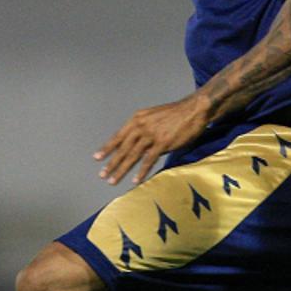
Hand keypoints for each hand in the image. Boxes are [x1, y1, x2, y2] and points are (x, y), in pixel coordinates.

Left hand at [96, 94, 210, 184]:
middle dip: (111, 163)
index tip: (97, 158)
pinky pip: (148, 160)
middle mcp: (141, 126)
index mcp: (137, 119)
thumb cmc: (175, 114)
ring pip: (132, 155)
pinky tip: (134, 180)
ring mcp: (151, 135)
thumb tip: (136, 145)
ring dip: (121, 169)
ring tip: (112, 180)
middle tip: (102, 175)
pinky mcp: (163, 143)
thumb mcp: (153, 117)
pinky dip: (141, 172)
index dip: (107, 148)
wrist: (193, 110)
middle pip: (123, 148)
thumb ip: (143, 130)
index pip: (118, 136)